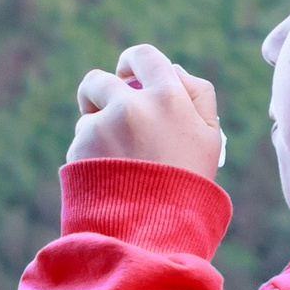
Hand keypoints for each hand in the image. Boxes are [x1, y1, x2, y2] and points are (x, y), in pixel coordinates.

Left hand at [68, 43, 223, 178]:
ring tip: (115, 159)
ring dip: (95, 127)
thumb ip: (198, 95)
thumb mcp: (210, 139)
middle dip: (100, 93)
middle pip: (100, 80)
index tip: (127, 74)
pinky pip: (80, 142)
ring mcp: (102, 126)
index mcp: (168, 96)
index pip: (143, 56)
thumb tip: (173, 69)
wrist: (153, 233)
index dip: (131, 63)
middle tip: (108, 111)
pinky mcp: (79, 148)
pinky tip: (107, 180)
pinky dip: (89, 156)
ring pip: (87, 114)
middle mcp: (132, 105)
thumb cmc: (188, 185)